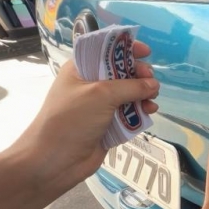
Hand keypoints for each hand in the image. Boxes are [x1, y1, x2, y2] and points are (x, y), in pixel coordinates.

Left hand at [13, 41, 158, 190]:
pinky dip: (140, 111)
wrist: (54, 160)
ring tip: (152, 100)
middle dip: (139, 75)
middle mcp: (91, 85)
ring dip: (143, 94)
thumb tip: (154, 84)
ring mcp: (99, 106)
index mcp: (81, 69)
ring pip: (128, 94)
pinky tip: (149, 112)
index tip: (146, 52)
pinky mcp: (108, 125)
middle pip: (121, 72)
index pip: (105, 50)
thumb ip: (131, 86)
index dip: (125, 48)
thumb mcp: (101, 95)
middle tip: (150, 81)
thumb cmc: (71, 119)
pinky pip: (129, 113)